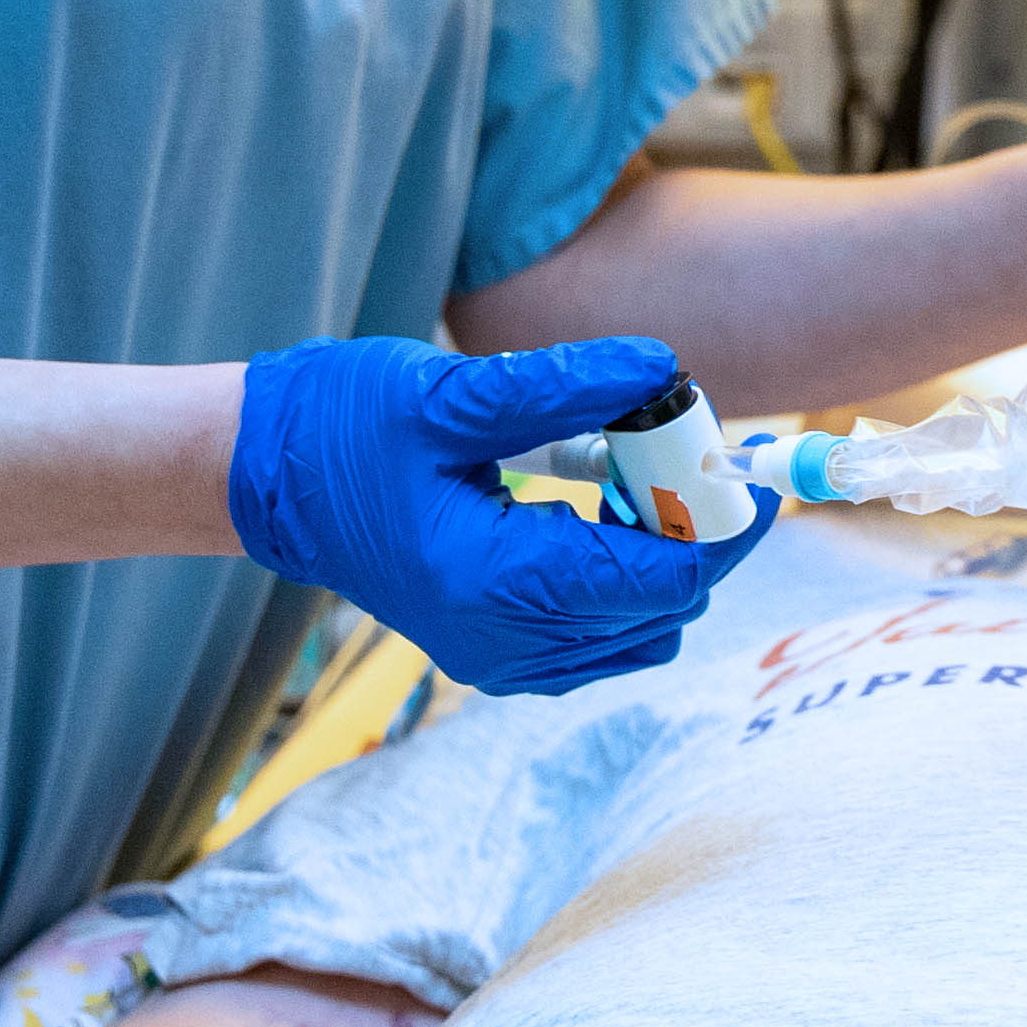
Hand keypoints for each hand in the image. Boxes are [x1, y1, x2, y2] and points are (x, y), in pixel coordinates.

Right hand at [226, 334, 774, 694]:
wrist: (269, 479)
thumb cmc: (342, 427)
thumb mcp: (451, 393)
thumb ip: (562, 384)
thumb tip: (663, 367)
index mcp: (489, 584)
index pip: (657, 579)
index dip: (723, 526)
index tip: (758, 471)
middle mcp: (501, 642)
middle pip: (664, 605)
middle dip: (696, 527)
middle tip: (690, 443)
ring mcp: (501, 660)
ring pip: (645, 627)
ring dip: (665, 554)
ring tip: (632, 473)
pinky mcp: (501, 654)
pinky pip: (608, 635)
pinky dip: (629, 577)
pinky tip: (603, 510)